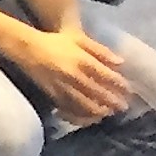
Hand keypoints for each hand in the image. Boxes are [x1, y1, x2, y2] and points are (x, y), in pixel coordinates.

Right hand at [17, 25, 131, 123]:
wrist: (27, 48)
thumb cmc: (55, 42)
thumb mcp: (78, 39)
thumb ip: (100, 50)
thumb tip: (121, 63)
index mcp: (83, 61)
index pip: (107, 77)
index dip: (120, 85)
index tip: (129, 91)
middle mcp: (75, 76)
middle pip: (99, 93)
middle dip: (113, 101)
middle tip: (123, 107)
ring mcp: (63, 87)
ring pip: (85, 103)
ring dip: (99, 110)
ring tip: (108, 113)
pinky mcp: (53, 94)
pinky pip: (70, 108)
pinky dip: (81, 114)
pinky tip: (88, 116)